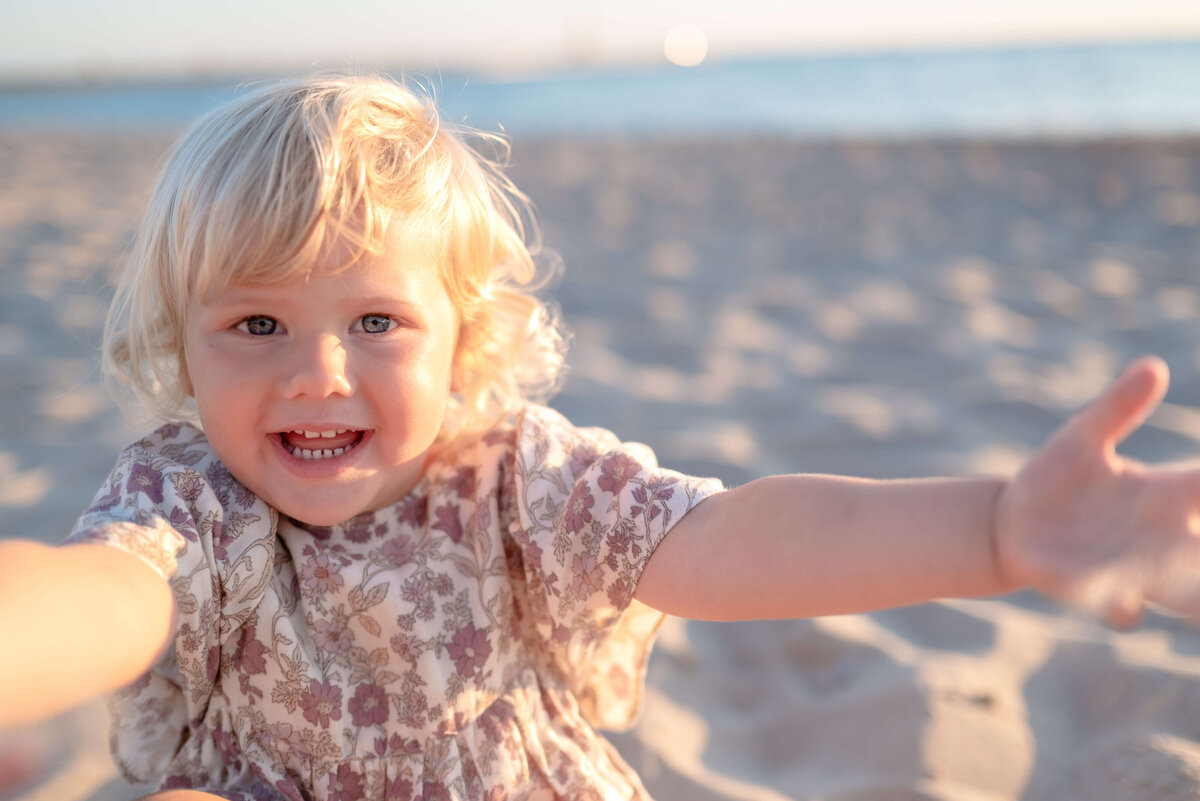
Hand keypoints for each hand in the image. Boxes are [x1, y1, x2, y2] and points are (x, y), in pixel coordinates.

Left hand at [995, 357, 1199, 626]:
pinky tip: (1126, 611)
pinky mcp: (1093, 590)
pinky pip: (1118, 607)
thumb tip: (1153, 366)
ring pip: (1180, 590)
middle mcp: (1159, 538)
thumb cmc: (1057, 478)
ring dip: (1192, 597)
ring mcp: (1131, 568)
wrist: (1009, 525)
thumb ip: (1119, 407)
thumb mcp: (1082, 438)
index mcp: (1165, 497)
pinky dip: (1123, 609)